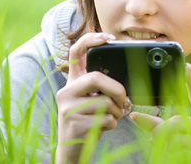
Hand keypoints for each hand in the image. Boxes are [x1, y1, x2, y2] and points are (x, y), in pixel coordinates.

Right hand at [55, 33, 128, 163]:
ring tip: (110, 119)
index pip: (75, 53)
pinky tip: (102, 129)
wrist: (72, 152)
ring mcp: (68, 107)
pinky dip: (113, 125)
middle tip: (124, 101)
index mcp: (72, 82)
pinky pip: (106, 119)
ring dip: (117, 113)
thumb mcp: (91, 102)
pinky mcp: (74, 124)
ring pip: (105, 102)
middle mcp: (66, 91)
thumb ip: (101, 89)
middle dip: (117, 90)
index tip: (107, 38)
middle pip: (96, 78)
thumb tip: (124, 86)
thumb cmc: (88, 123)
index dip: (91, 40)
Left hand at [129, 63, 190, 157]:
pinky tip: (174, 157)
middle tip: (152, 138)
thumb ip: (156, 124)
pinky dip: (173, 155)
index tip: (186, 66)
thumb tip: (134, 115)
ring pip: (179, 139)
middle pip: (179, 121)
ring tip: (164, 150)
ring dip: (166, 146)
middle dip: (161, 130)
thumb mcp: (174, 134)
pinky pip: (185, 152)